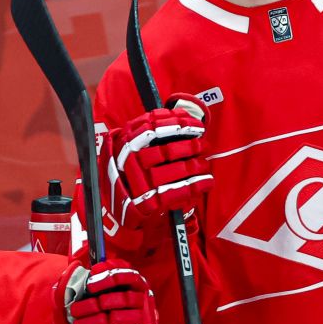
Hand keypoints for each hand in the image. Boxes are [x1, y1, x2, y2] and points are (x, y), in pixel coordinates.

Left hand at [54, 257, 159, 323]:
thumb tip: (79, 269)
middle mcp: (145, 300)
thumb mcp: (112, 290)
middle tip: (75, 310)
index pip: (127, 275)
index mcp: (138, 284)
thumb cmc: (118, 306)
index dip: (108, 277)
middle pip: (122, 299)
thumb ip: (99, 279)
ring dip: (93, 323)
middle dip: (94, 305)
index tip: (89, 284)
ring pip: (118, 319)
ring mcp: (147, 320)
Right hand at [105, 93, 210, 227]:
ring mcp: (139, 184)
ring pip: (174, 171)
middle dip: (189, 146)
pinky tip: (206, 181)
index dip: (175, 124)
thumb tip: (178, 116)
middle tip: (202, 144)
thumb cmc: (128, 173)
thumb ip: (145, 132)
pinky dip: (196, 185)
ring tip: (204, 164)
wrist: (116, 207)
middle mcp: (130, 163)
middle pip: (165, 150)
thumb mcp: (127, 148)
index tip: (194, 124)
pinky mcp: (148, 203)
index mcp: (124, 146)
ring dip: (195, 166)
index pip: (150, 129)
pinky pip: (177, 192)